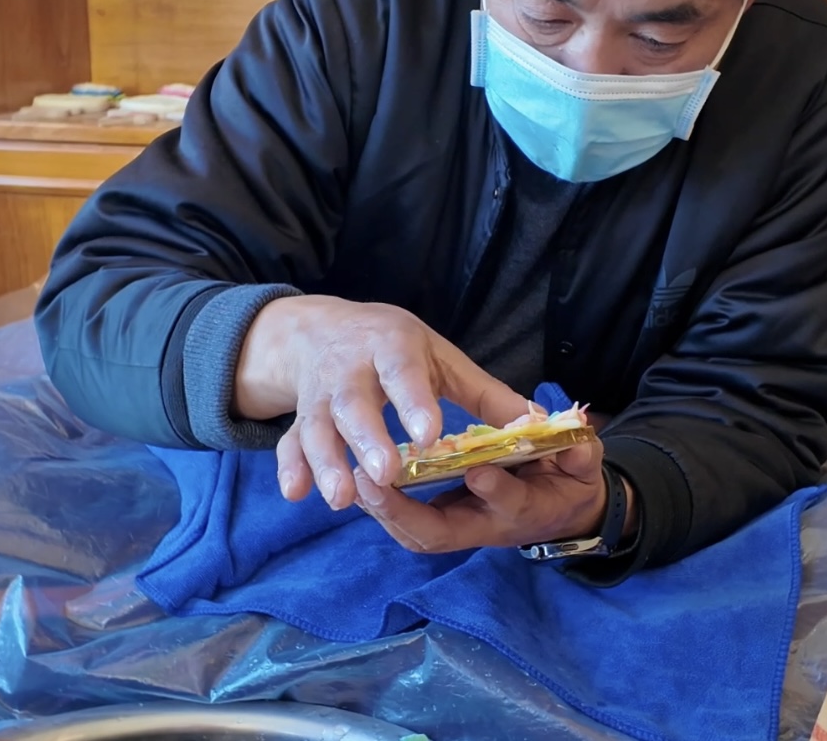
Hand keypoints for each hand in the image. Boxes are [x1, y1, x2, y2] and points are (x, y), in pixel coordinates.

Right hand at [233, 294, 529, 510]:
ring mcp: (319, 393)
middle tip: (386, 475)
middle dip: (367, 438)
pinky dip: (289, 467)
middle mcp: (350, 368)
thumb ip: (484, 395)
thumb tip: (536, 426)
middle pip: (353, 402)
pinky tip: (296, 494)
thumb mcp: (440, 357)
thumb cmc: (393, 346)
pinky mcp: (299, 416)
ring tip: (341, 498)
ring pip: (317, 426)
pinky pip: (290, 441)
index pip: (403, 372)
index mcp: (392, 347)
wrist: (319, 327)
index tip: (430, 436)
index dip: (414, 402)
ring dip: (326, 461)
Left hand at [352, 437, 608, 552]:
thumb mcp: (582, 463)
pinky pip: (408, 522)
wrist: (562, 507)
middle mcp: (485, 524)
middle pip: (441, 535)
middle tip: (375, 483)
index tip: (479, 471)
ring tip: (355, 480)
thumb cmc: (568, 479)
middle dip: (406, 513)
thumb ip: (579, 453)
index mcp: (524, 507)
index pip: (510, 506)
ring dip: (384, 511)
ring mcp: (461, 525)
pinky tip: (358, 479)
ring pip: (416, 533)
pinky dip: (382, 506)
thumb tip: (576, 441)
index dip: (497, 491)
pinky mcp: (442, 519)